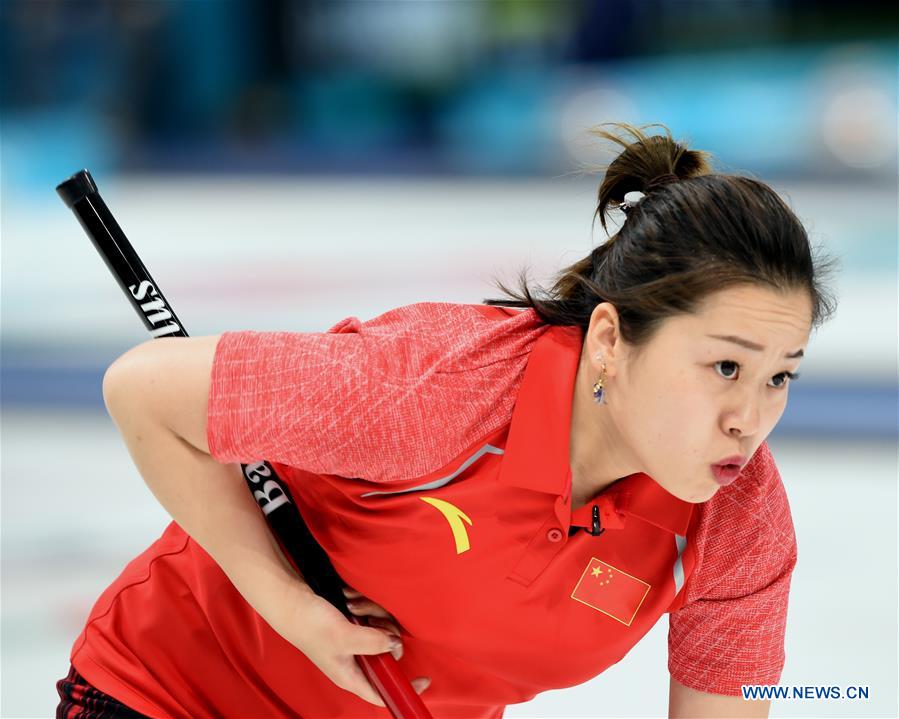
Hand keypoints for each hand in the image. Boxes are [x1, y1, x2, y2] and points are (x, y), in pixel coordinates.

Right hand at [267, 580, 430, 707]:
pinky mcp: (355, 624)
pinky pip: (374, 616)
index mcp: (350, 675)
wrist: (292, 601)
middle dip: (385, 634)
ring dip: (373, 615)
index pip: (382, 693)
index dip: (404, 688)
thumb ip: (372, 643)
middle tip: (373, 622)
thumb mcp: (344, 636)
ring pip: (383, 631)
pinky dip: (368, 607)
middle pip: (388, 653)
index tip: (425, 678)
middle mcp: (355, 660)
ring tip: (356, 608)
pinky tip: (353, 601)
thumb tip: (395, 645)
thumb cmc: (310, 625)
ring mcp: (356, 641)